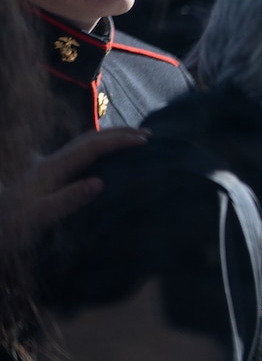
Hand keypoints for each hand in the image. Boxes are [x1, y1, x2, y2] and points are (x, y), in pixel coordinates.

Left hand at [0, 127, 144, 260]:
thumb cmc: (15, 227)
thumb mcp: (41, 217)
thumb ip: (69, 200)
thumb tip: (99, 182)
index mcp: (52, 169)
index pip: (91, 147)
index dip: (118, 141)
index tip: (144, 141)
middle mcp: (50, 162)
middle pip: (88, 139)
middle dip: (118, 133)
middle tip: (147, 135)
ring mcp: (47, 167)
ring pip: (82, 144)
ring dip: (109, 139)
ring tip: (132, 141)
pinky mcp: (47, 176)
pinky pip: (79, 156)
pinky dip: (99, 151)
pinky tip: (106, 159)